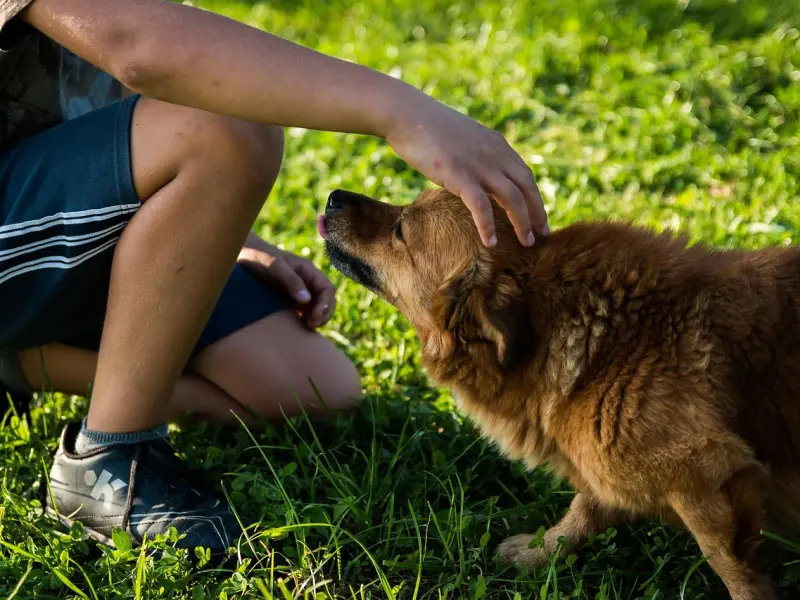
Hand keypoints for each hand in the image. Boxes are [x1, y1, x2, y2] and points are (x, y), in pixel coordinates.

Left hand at [237, 238, 335, 329]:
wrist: (241, 255)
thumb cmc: (258, 257)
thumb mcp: (275, 267)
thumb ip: (291, 281)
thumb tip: (306, 300)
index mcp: (308, 270)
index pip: (327, 289)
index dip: (325, 305)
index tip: (314, 317)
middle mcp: (307, 280)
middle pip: (327, 299)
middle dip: (324, 314)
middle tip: (311, 326)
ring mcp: (300, 290)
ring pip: (317, 307)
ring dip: (317, 318)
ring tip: (306, 328)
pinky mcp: (290, 298)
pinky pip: (305, 311)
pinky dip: (306, 319)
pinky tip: (298, 327)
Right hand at [384, 93, 547, 247]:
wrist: (407, 114)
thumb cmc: (428, 128)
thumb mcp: (463, 139)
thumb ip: (477, 154)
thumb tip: (476, 174)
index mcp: (497, 145)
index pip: (525, 175)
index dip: (535, 197)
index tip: (539, 217)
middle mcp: (494, 154)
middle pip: (526, 187)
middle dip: (537, 213)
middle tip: (543, 235)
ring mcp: (478, 164)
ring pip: (512, 198)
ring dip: (522, 223)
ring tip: (527, 244)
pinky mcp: (459, 175)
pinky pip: (481, 206)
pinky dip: (488, 226)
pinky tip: (491, 243)